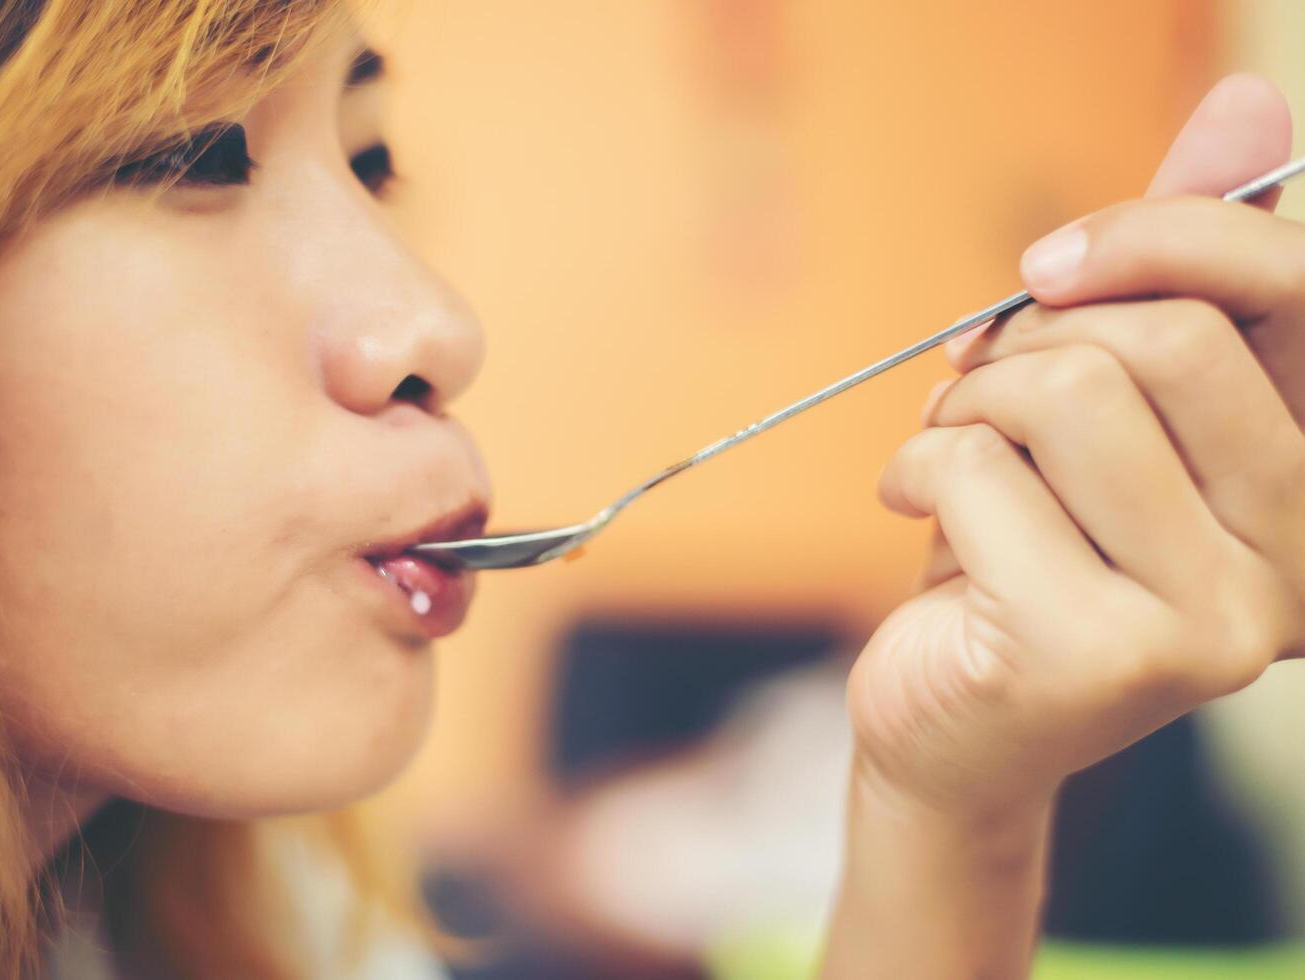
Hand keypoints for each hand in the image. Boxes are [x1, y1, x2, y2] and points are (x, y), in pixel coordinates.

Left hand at [848, 74, 1304, 821]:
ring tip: (944, 455)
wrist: (954, 722)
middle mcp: (1297, 558)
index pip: (1294, 292)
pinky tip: (915, 512)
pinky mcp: (1102, 654)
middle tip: (974, 395)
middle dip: (1031, 345)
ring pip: (1069, 393)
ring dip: (967, 406)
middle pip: (1167, 338)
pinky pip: (975, 471)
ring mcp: (1212, 620)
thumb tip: (1250, 101)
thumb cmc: (1024, 550)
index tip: (1048, 261)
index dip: (1165, 234)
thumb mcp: (1097, 406)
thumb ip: (1174, 270)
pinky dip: (913, 468)